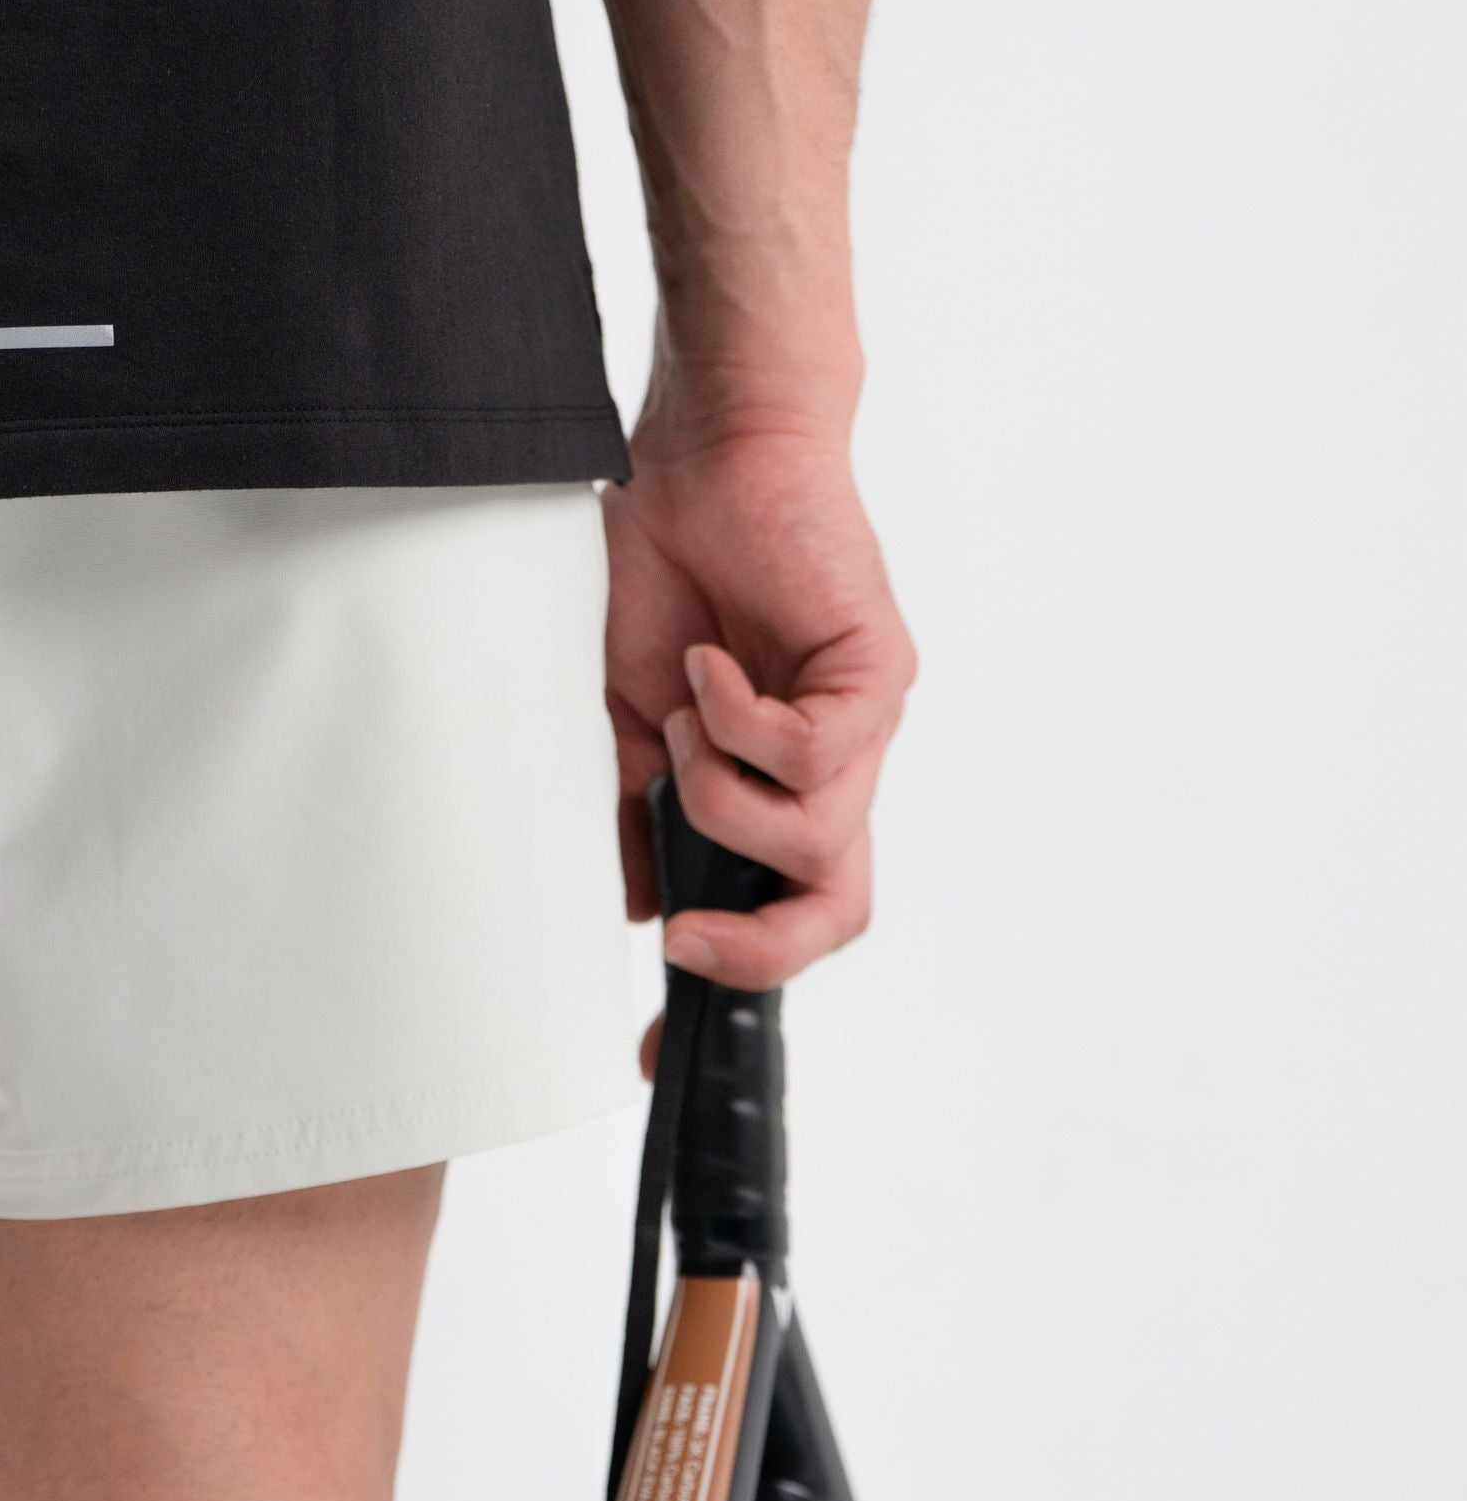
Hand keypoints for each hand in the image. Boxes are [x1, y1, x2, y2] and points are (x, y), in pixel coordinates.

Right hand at [604, 422, 914, 988]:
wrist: (702, 454)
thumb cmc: (664, 571)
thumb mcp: (622, 719)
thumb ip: (634, 813)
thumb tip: (631, 906)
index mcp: (775, 788)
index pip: (784, 913)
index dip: (734, 987)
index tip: (650, 1046)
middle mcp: (833, 769)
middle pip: (836, 910)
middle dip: (759, 949)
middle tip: (683, 940)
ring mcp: (863, 726)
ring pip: (812, 840)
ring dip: (719, 796)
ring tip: (683, 718)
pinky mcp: (877, 674)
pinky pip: (811, 754)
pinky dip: (739, 721)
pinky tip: (711, 665)